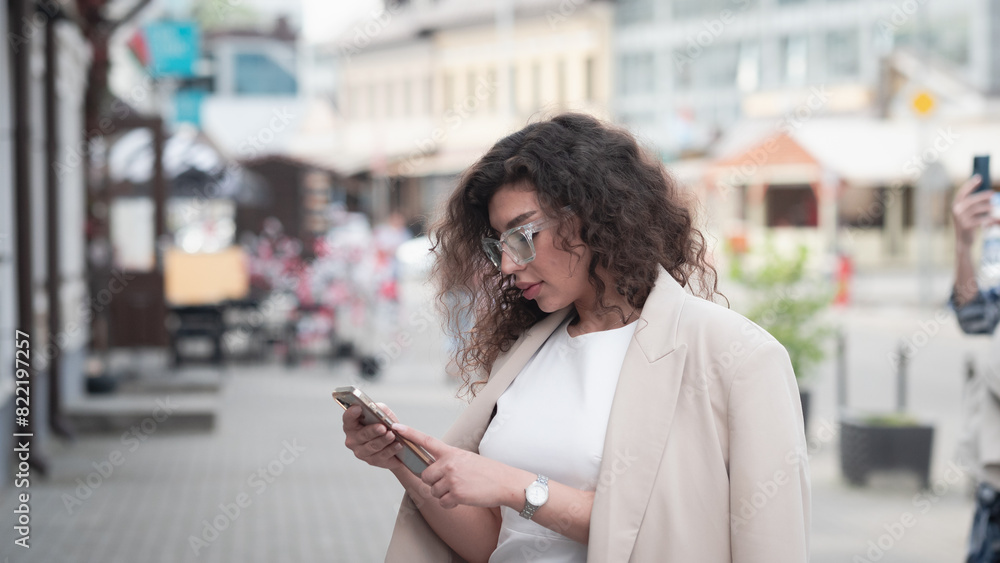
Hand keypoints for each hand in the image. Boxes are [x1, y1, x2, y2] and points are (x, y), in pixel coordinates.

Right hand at [342, 403, 403, 469]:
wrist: (396, 443)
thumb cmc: (386, 425)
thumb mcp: (384, 414)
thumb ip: (381, 409)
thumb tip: (379, 409)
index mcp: (352, 425)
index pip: (348, 418)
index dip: (351, 413)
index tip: (358, 408)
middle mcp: (353, 440)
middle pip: (361, 435)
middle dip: (373, 431)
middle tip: (382, 427)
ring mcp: (361, 452)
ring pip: (372, 446)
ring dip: (383, 440)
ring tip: (392, 435)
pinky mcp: (372, 461)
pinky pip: (382, 455)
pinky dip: (391, 449)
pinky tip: (398, 444)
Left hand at [392, 423, 525, 509]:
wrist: (505, 482)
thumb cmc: (487, 471)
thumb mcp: (466, 459)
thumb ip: (448, 461)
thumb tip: (433, 470)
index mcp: (451, 452)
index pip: (426, 440)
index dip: (409, 434)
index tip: (395, 427)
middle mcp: (448, 463)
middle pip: (425, 476)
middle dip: (434, 483)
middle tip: (451, 483)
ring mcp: (451, 478)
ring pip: (433, 491)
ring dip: (444, 494)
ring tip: (461, 489)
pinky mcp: (456, 493)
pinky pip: (442, 503)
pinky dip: (451, 504)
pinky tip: (463, 498)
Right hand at [952, 175, 996, 249]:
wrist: (964, 241)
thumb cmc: (969, 225)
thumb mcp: (969, 213)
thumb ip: (974, 204)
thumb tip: (988, 194)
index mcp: (955, 205)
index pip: (963, 192)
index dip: (971, 184)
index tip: (979, 177)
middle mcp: (956, 210)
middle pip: (971, 200)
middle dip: (983, 196)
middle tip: (993, 193)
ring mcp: (960, 218)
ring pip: (977, 209)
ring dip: (987, 207)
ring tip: (995, 207)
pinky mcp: (966, 226)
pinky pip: (980, 219)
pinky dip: (989, 218)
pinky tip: (995, 219)